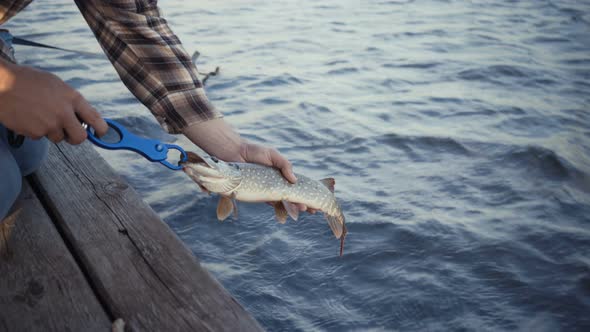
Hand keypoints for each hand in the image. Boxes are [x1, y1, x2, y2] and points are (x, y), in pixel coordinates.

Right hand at [0, 59, 107, 142]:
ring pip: (58, 138)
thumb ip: (70, 101)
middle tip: (68, 132)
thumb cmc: (28, 81)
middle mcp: (64, 113)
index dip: (101, 129)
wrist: (1, 83)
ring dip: (51, 131)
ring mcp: (49, 124)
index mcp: (72, 98)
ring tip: (39, 115)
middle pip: (79, 138)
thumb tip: (83, 117)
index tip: (100, 133)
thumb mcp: (56, 84)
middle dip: (75, 137)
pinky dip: (35, 130)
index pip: (95, 118)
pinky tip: (28, 117)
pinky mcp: (35, 132)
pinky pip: (40, 137)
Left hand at [183, 118, 315, 212]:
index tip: (315, 200)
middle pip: (293, 197)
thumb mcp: (273, 155)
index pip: (296, 186)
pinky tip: (287, 212)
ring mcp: (268, 191)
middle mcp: (276, 184)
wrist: (234, 154)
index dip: (306, 194)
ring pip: (284, 202)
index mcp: (281, 175)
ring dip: (294, 208)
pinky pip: (271, 203)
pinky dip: (279, 208)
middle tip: (312, 209)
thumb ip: (285, 164)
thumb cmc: (254, 152)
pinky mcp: (258, 195)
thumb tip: (294, 180)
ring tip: (302, 210)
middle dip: (303, 204)